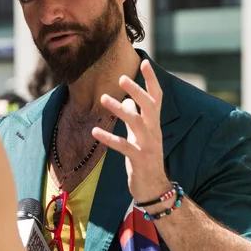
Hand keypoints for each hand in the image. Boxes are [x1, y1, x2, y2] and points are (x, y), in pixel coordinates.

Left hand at [92, 60, 169, 202]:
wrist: (155, 188)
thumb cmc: (146, 159)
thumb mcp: (140, 135)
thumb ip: (135, 117)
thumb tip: (128, 100)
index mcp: (154, 123)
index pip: (156, 97)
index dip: (152, 80)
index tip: (145, 62)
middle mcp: (154, 131)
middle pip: (149, 105)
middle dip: (137, 90)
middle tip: (121, 78)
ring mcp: (148, 145)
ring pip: (136, 122)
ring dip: (120, 109)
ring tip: (103, 98)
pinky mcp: (139, 159)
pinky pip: (123, 146)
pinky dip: (108, 138)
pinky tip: (94, 131)